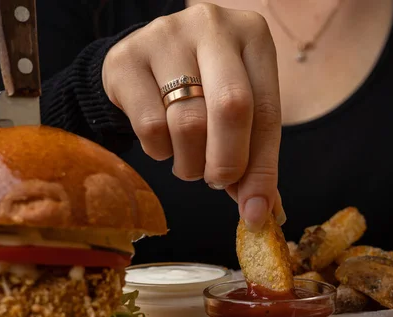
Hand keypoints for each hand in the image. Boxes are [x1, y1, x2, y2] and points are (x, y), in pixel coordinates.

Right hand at [102, 3, 284, 230]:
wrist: (144, 62)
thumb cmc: (202, 89)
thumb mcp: (236, 111)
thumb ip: (253, 157)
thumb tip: (262, 213)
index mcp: (252, 36)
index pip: (266, 111)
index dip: (263, 168)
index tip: (256, 209)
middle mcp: (212, 26)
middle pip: (231, 109)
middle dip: (227, 163)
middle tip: (217, 182)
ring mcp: (165, 36)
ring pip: (188, 124)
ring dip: (190, 163)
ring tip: (189, 162)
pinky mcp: (126, 58)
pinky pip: (150, 127)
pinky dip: (159, 152)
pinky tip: (162, 144)